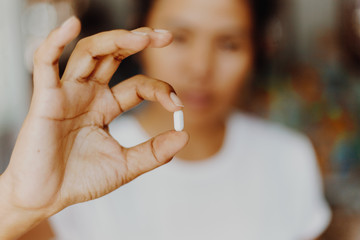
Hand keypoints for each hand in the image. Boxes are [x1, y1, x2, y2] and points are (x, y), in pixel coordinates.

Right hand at [0, 17, 187, 238]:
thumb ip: (154, 152)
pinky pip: (45, 63)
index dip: (161, 90)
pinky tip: (71, 26)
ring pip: (89, 54)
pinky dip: (55, 42)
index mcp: (106, 107)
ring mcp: (67, 93)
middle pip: (113, 57)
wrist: (46, 198)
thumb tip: (184, 136)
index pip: (138, 86)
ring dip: (114, 40)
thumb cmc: (80, 180)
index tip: (177, 105)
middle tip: (165, 36)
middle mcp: (88, 94)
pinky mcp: (44, 98)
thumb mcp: (125, 165)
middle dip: (138, 42)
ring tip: (141, 37)